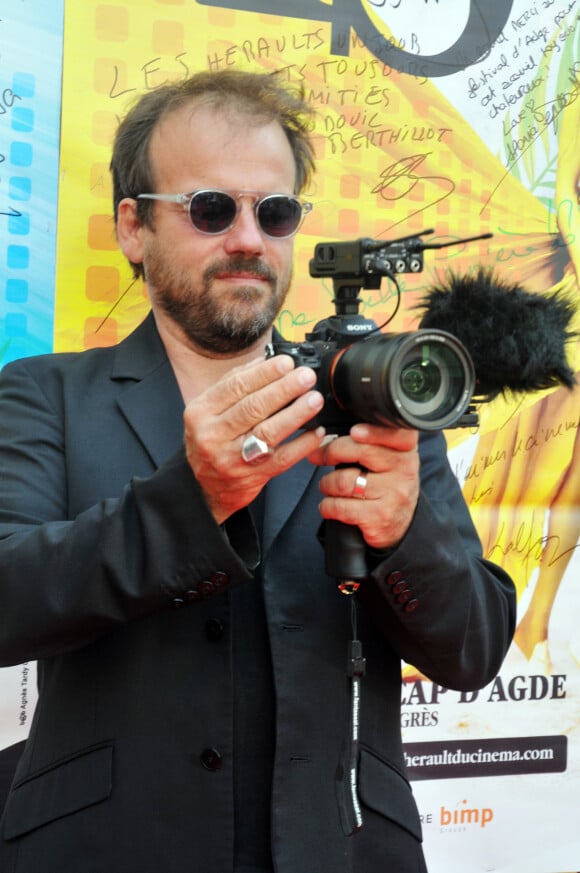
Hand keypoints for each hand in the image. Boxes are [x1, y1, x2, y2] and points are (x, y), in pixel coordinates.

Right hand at [183, 354, 324, 523]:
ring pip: (268, 432)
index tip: (287, 363)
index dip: (264, 373)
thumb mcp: (209, 411)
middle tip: (306, 377)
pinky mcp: (251, 476)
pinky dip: (302, 444)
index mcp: (201, 412)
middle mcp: (213, 435)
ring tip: (314, 399)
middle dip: (284, 389)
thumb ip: (233, 384)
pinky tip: (316, 431)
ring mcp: (232, 458)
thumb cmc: (211, 441)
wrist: (205, 486)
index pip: (235, 386)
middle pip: (253, 407)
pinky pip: (282, 459)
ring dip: (295, 413)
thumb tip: (265, 359)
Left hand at [309, 422, 419, 550]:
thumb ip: (365, 442)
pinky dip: (327, 506)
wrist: (399, 523)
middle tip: (320, 456)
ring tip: (328, 486)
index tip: (354, 432)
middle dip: (331, 452)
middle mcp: (404, 470)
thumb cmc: (385, 485)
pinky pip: (340, 506)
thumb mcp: (386, 458)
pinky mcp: (378, 516)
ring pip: (344, 480)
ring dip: (326, 483)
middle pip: (360, 451)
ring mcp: (393, 494)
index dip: (372, 431)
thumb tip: (322, 437)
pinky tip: (330, 506)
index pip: (393, 433)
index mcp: (405, 450)